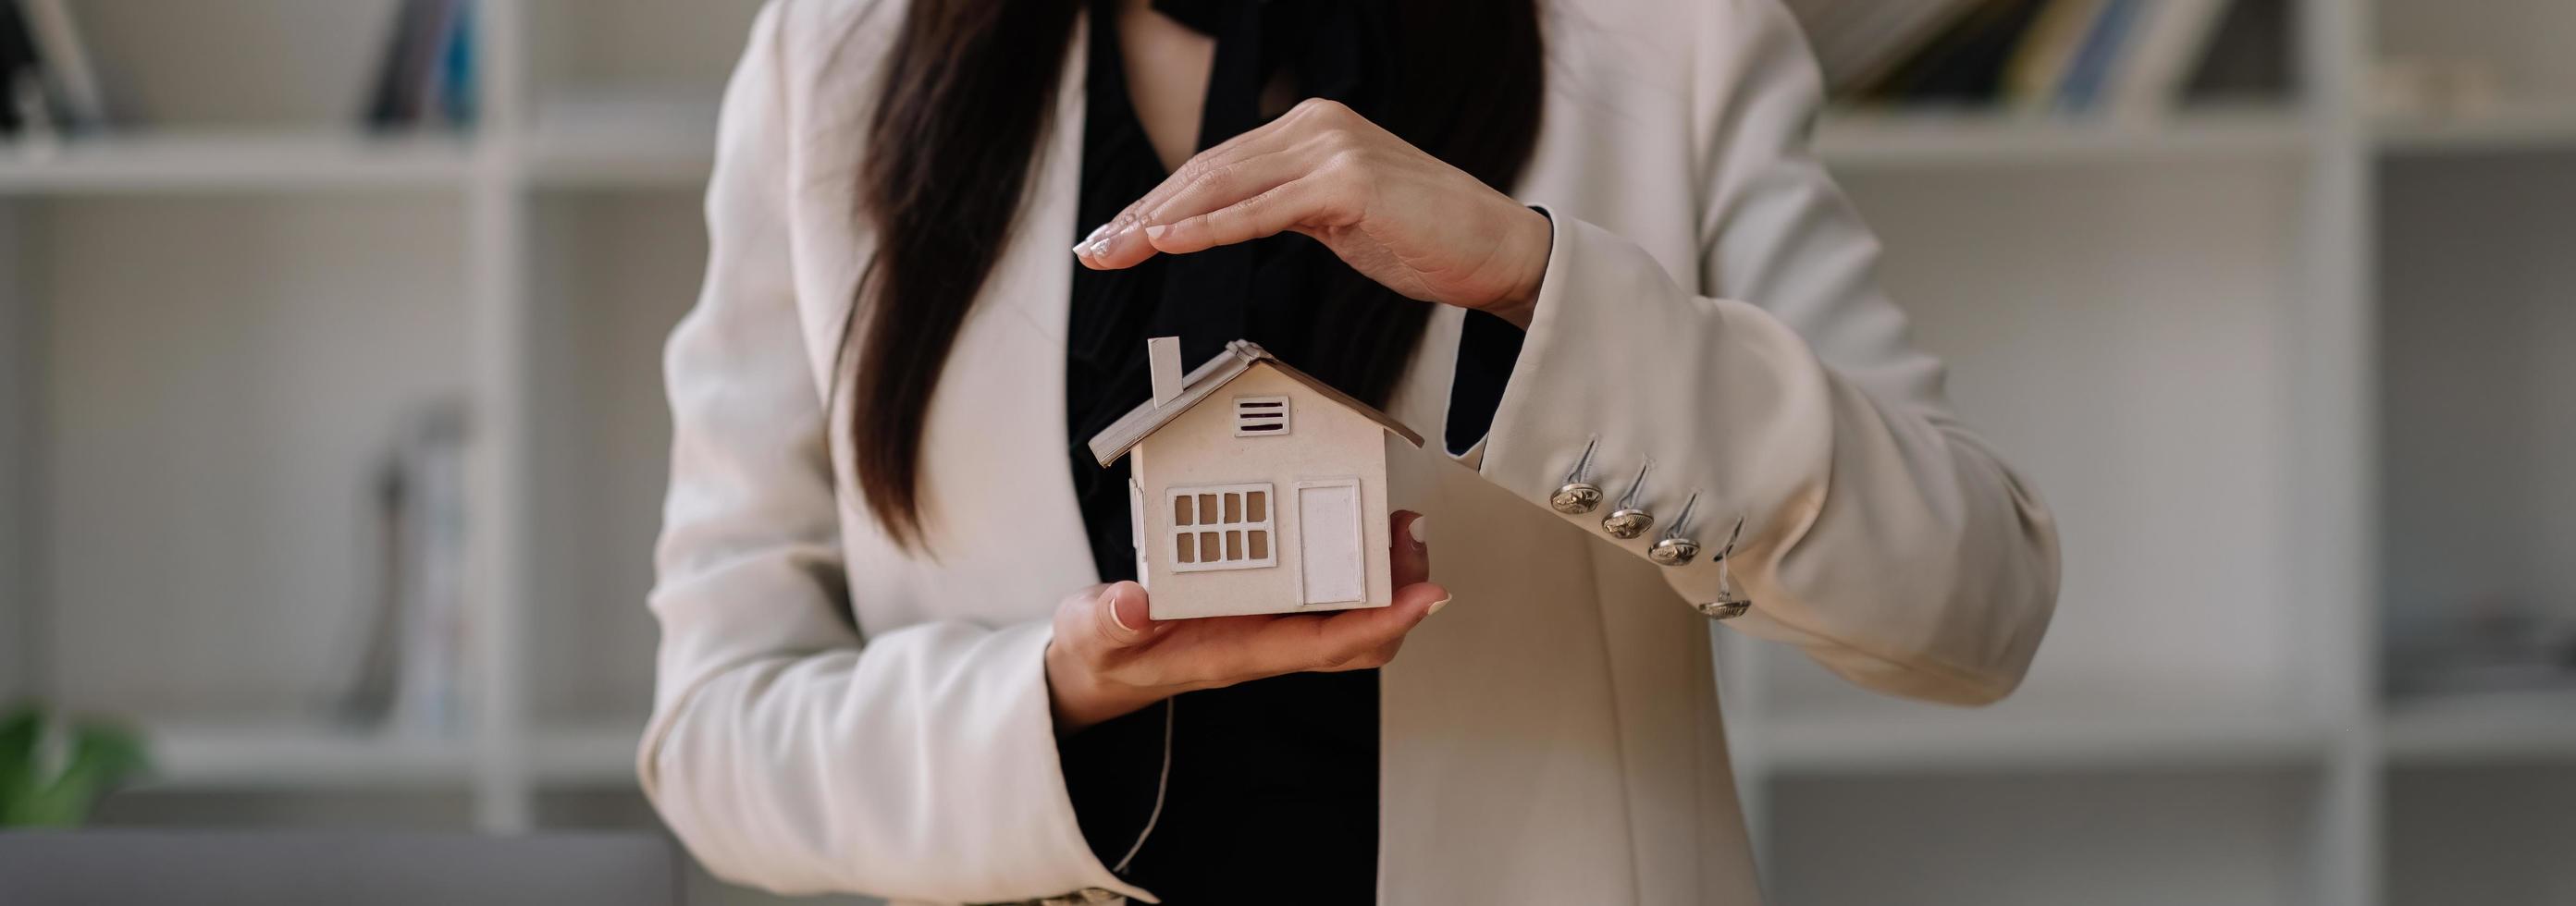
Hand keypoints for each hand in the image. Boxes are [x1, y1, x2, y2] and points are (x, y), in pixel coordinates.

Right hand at [1046, 511, 1448, 731]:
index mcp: (1236, 653)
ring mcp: (1269, 626)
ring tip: (1398, 527)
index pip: (1326, 645)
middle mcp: (1265, 644)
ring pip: (1353, 616)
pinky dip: (1355, 563)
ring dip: (1386, 578)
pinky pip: (1327, 594)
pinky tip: (1356, 528)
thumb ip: (1111, 621)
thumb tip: (1131, 603)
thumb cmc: (1107, 650)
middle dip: (1400, 595)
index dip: (1382, 621)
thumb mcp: (1096, 634)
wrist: (1098, 666)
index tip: (1423, 595)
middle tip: (1412, 539)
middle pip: (1360, 638)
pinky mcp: (1264, 605)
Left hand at [1073, 98, 1552, 328]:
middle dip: (1142, 214)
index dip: (1156, 202)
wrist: (1499, 250)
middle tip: (1095, 248)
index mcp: (1311, 128)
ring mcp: (1332, 149)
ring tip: (1116, 249)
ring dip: (1160, 222)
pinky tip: (1171, 241)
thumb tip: (1221, 224)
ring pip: (1224, 186)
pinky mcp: (1348, 183)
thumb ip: (1282, 207)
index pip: (1214, 165)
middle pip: (1207, 171)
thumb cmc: (1428, 238)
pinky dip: (1210, 227)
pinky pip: (1263, 210)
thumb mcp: (1337, 216)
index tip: (1113, 234)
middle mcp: (1317, 126)